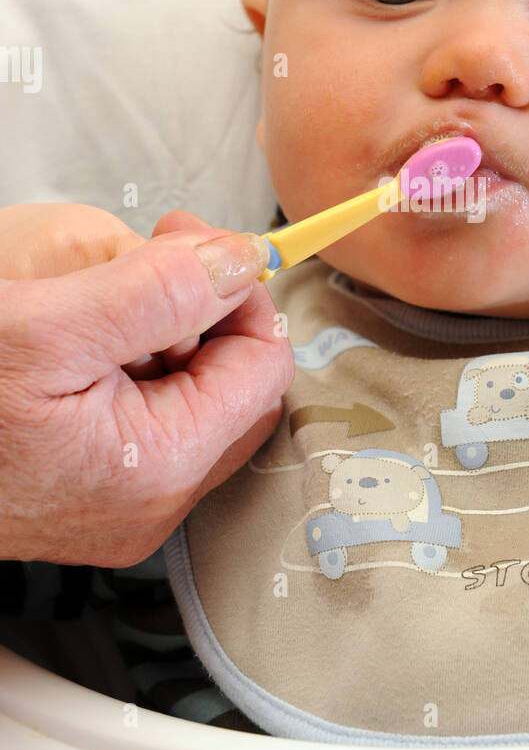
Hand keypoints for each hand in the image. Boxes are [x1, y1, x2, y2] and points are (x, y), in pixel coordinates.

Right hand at [0, 209, 292, 565]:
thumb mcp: (44, 327)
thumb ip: (157, 292)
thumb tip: (242, 260)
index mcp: (157, 468)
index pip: (262, 367)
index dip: (241, 291)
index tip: (194, 242)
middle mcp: (153, 504)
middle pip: (237, 389)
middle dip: (208, 313)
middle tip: (154, 257)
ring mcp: (123, 507)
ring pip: (196, 402)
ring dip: (171, 336)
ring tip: (105, 300)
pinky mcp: (92, 496)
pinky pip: (150, 423)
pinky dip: (137, 368)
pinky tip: (88, 340)